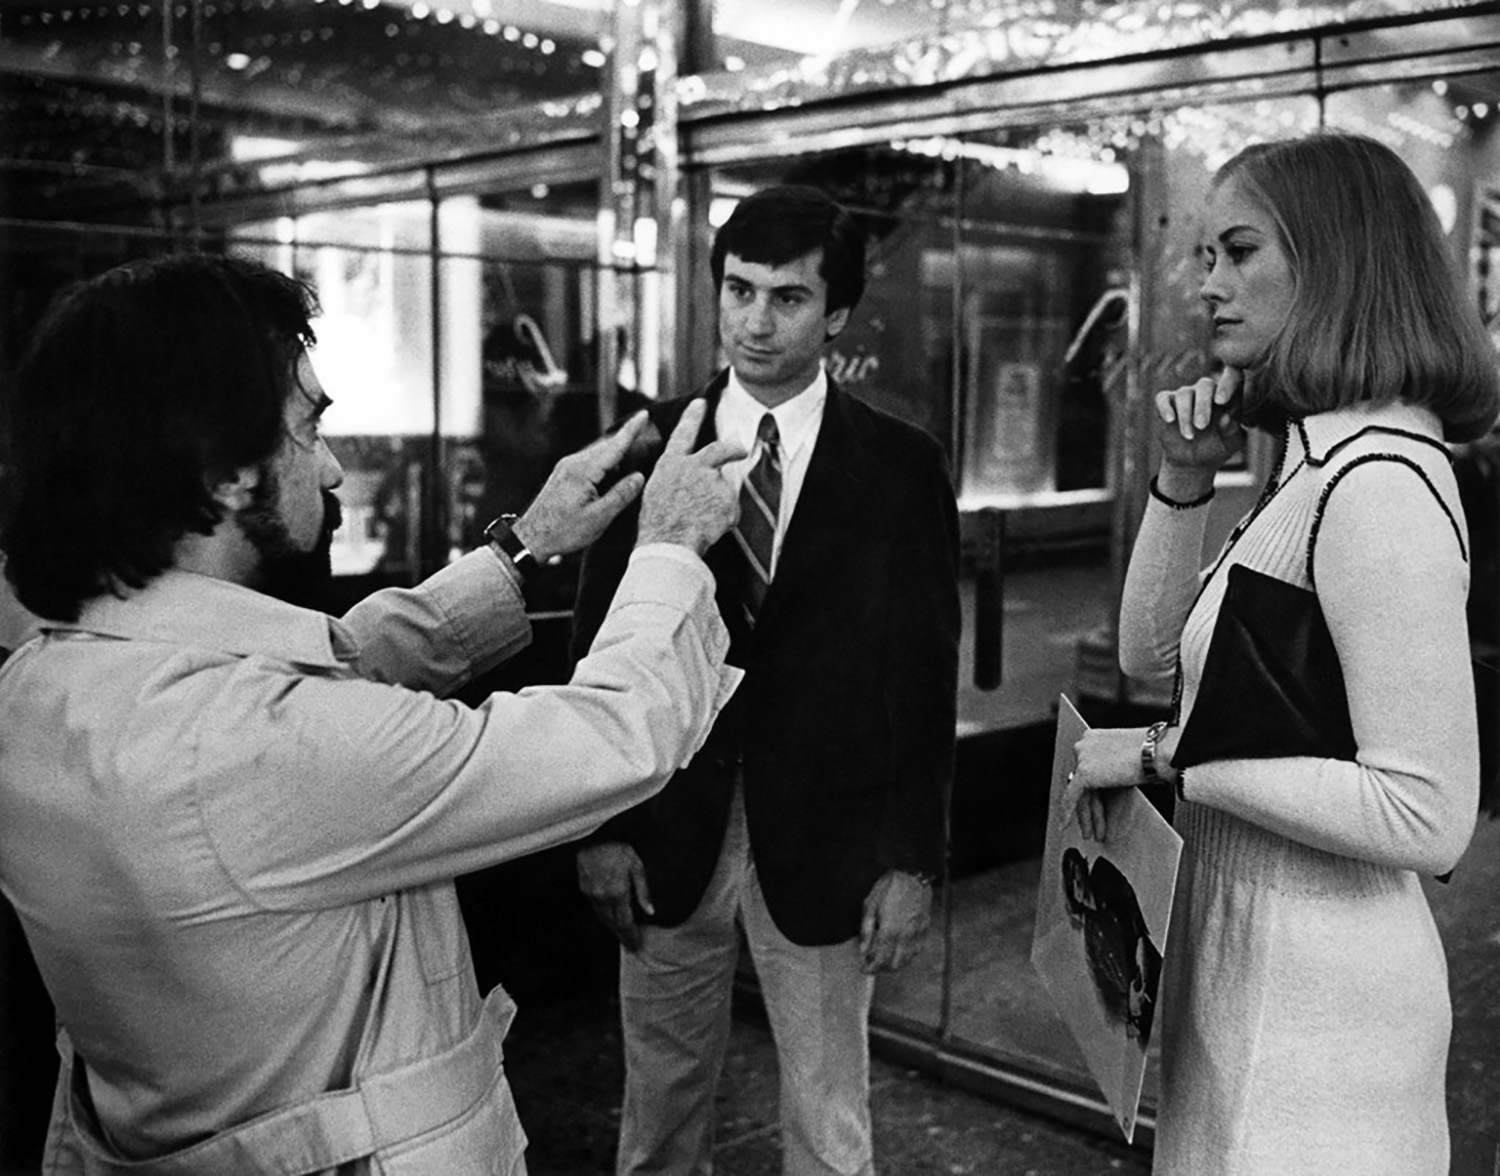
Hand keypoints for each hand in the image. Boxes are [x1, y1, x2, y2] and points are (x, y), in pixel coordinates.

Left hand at [513, 411, 651, 561]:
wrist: (532, 538)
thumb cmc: (564, 531)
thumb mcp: (599, 517)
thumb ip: (621, 495)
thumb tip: (639, 476)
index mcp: (584, 471)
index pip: (614, 447)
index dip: (631, 430)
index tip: (645, 414)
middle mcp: (573, 463)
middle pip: (607, 447)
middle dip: (626, 441)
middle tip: (647, 439)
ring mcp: (566, 467)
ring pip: (598, 454)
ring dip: (615, 454)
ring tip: (633, 459)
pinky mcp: (563, 474)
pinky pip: (589, 461)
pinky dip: (604, 463)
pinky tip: (611, 474)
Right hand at [576, 842, 652, 950]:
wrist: (595, 837)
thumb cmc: (619, 848)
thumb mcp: (637, 866)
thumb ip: (643, 891)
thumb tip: (650, 911)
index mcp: (618, 893)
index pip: (625, 923)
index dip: (631, 936)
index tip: (636, 945)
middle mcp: (603, 897)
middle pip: (612, 924)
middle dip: (622, 936)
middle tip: (630, 945)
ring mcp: (591, 894)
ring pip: (602, 918)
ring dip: (612, 927)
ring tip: (622, 935)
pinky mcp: (584, 888)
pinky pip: (595, 908)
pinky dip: (604, 916)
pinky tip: (610, 917)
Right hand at [636, 401, 746, 554]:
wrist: (669, 542)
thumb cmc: (657, 523)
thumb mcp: (657, 491)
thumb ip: (675, 479)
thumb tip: (689, 482)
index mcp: (671, 464)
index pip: (683, 433)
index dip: (692, 417)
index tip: (700, 402)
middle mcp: (694, 465)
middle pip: (721, 449)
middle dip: (733, 447)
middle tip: (741, 448)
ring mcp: (713, 480)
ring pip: (722, 490)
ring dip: (717, 506)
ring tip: (700, 523)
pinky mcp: (728, 498)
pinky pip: (730, 511)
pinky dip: (723, 521)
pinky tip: (708, 529)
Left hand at [859, 870, 932, 974]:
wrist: (913, 874)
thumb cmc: (890, 886)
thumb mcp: (870, 905)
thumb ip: (866, 930)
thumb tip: (863, 950)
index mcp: (890, 930)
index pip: (879, 960)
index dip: (870, 968)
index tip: (864, 969)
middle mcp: (906, 936)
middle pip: (894, 965)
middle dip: (882, 969)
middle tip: (872, 964)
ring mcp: (917, 934)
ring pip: (907, 960)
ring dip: (895, 964)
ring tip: (884, 958)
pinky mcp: (925, 929)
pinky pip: (917, 951)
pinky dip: (907, 956)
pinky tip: (899, 951)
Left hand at [1059, 726, 1176, 841]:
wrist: (1157, 751)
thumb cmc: (1153, 753)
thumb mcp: (1125, 757)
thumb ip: (1111, 766)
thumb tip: (1109, 782)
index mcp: (1094, 738)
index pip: (1088, 769)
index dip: (1091, 792)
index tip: (1092, 805)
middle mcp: (1084, 745)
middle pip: (1083, 783)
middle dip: (1089, 808)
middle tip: (1089, 826)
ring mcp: (1082, 757)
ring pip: (1080, 793)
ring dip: (1085, 816)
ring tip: (1089, 833)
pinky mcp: (1084, 772)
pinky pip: (1071, 796)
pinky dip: (1066, 812)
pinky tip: (1064, 824)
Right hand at [1154, 367, 1246, 498]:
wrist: (1193, 462)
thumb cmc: (1217, 449)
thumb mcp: (1230, 444)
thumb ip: (1233, 430)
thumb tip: (1227, 418)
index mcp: (1228, 396)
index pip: (1234, 377)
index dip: (1228, 383)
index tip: (1221, 402)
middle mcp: (1208, 391)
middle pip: (1205, 385)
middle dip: (1203, 405)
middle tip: (1202, 427)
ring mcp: (1186, 395)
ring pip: (1184, 393)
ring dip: (1185, 416)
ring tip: (1189, 436)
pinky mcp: (1167, 403)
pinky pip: (1163, 398)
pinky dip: (1165, 408)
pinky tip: (1169, 420)